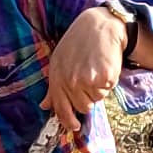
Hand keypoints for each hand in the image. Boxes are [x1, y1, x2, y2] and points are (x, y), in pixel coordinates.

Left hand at [46, 0, 131, 127]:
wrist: (99, 26)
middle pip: (83, 107)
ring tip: (96, 69)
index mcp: (57, 78)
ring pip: (97, 99)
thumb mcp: (59, 62)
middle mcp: (71, 82)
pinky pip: (107, 90)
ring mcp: (87, 80)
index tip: (75, 126)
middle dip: (88, 98)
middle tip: (90, 80)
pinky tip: (104, 66)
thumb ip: (53, 87)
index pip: (61, 109)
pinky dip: (108, 82)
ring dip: (99, 89)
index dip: (69, 121)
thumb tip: (45, 106)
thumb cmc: (78, 43)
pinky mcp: (104, 77)